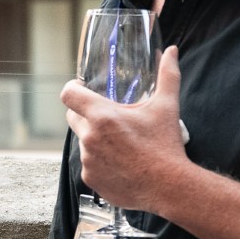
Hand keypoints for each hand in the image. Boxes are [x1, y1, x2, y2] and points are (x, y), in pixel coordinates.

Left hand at [59, 45, 186, 212]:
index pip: (68, 94)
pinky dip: (100, 162)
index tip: (82, 89)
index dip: (72, 89)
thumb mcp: (166, 107)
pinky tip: (119, 163)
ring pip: (83, 142)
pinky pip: (89, 165)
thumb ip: (167, 75)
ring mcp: (88, 160)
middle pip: (73, 118)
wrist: (169, 186)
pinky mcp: (90, 179)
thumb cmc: (165, 146)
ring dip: (95, 140)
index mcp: (102, 116)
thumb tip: (171, 52)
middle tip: (108, 117)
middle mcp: (89, 138)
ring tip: (119, 143)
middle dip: (86, 115)